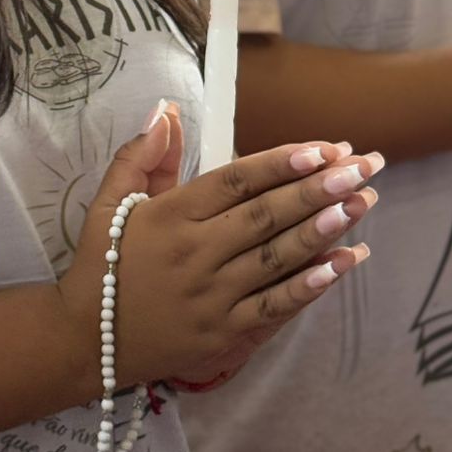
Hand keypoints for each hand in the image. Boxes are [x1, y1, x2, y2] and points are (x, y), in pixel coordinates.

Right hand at [59, 116, 378, 392]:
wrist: (88, 342)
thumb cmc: (102, 262)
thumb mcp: (109, 202)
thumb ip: (141, 154)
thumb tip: (165, 109)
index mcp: (170, 216)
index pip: (234, 181)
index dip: (280, 163)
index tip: (321, 147)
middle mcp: (196, 253)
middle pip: (266, 215)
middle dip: (319, 188)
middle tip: (364, 166)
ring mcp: (213, 296)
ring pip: (277, 257)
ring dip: (324, 229)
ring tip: (363, 204)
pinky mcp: (224, 333)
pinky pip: (274, 305)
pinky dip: (310, 285)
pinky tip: (344, 263)